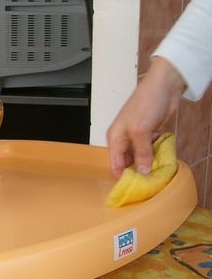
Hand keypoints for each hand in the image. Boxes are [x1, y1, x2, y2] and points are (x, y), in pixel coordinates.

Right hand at [107, 57, 184, 177]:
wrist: (163, 88)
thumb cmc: (145, 104)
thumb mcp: (140, 131)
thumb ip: (141, 153)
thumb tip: (142, 172)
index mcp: (115, 138)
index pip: (114, 164)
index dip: (122, 177)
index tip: (133, 190)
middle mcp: (124, 140)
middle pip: (127, 163)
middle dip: (137, 173)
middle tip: (148, 185)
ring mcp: (138, 138)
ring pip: (140, 158)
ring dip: (148, 166)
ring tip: (156, 177)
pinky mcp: (150, 135)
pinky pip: (151, 152)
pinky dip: (155, 157)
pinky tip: (161, 164)